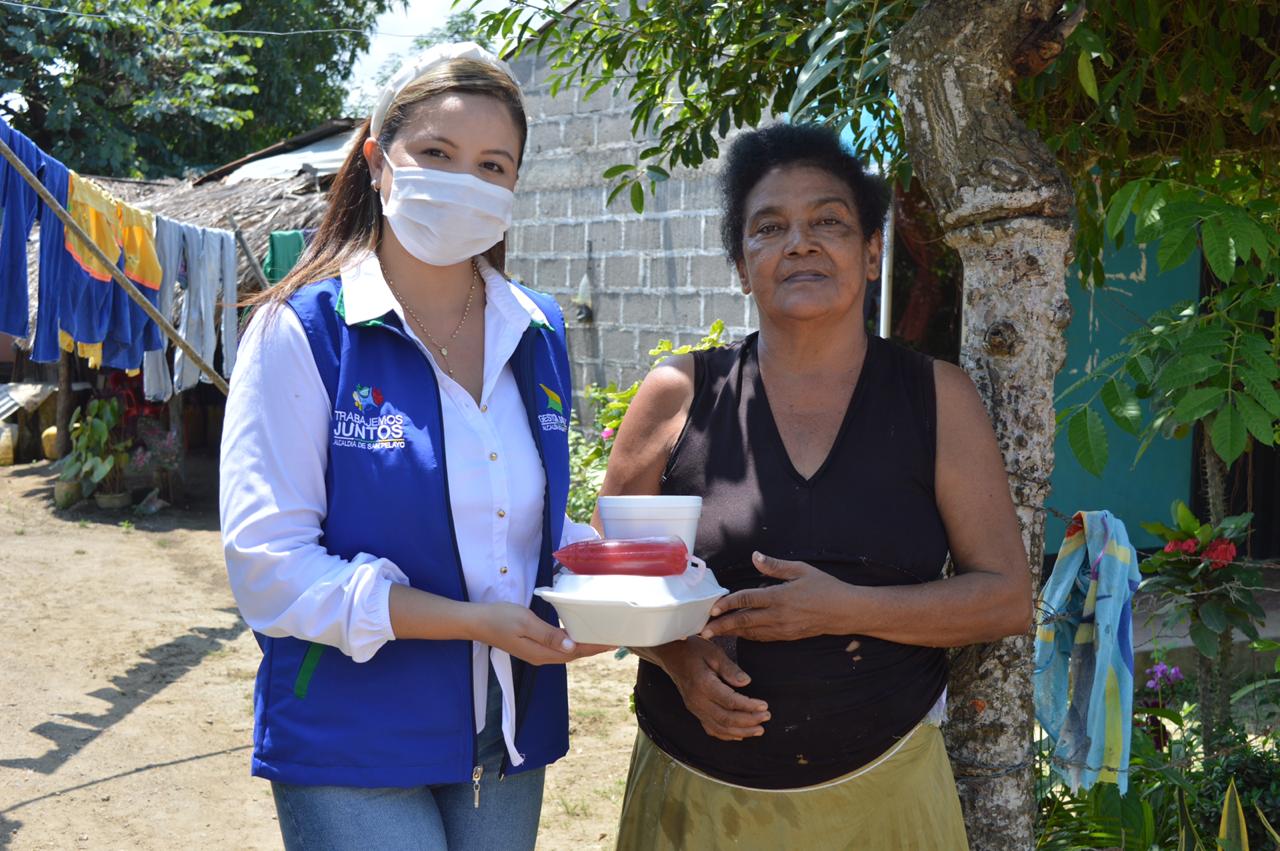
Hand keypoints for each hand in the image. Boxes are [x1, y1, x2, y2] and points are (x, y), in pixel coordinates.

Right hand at [472, 602, 612, 664]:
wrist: (476, 621)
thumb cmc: (500, 618)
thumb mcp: (525, 622)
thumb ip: (548, 635)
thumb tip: (572, 646)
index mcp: (542, 652)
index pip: (575, 652)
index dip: (595, 647)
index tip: (614, 641)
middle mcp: (542, 657)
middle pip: (574, 654)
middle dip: (594, 647)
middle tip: (614, 637)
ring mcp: (537, 653)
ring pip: (567, 652)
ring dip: (585, 645)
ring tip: (602, 636)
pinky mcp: (533, 647)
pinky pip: (559, 647)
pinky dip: (572, 642)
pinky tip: (578, 635)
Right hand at [654, 636, 769, 740]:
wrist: (670, 654)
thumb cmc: (694, 650)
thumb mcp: (714, 653)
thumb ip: (730, 669)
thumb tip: (747, 682)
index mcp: (703, 684)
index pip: (730, 701)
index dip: (749, 706)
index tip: (765, 706)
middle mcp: (697, 700)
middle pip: (726, 718)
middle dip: (749, 721)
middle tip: (767, 717)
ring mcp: (695, 708)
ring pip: (719, 727)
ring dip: (741, 732)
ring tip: (759, 730)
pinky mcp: (694, 711)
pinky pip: (710, 728)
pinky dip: (726, 735)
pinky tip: (740, 735)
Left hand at [699, 552, 848, 641]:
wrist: (845, 612)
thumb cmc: (825, 587)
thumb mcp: (801, 570)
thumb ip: (775, 566)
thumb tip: (755, 556)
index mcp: (779, 596)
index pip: (746, 600)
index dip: (727, 604)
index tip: (712, 608)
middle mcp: (778, 615)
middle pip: (743, 621)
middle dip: (721, 626)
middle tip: (703, 631)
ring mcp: (782, 629)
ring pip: (751, 632)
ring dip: (732, 632)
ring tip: (714, 633)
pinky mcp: (787, 636)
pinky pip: (762, 637)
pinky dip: (747, 636)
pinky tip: (738, 633)